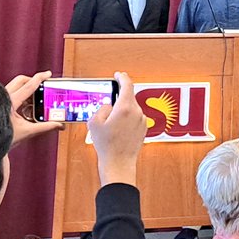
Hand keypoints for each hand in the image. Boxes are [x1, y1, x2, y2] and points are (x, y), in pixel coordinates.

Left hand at [6, 71, 63, 146]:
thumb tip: (59, 125)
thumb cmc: (2, 137)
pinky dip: (21, 97)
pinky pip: (11, 93)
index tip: (48, 74)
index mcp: (10, 102)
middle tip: (43, 85)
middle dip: (33, 81)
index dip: (40, 78)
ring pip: (15, 86)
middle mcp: (3, 97)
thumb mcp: (27, 131)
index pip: (28, 86)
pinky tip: (25, 108)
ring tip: (35, 100)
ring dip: (27, 90)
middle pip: (21, 80)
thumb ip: (45, 127)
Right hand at [87, 72, 146, 186]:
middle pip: (129, 97)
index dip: (122, 77)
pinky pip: (134, 118)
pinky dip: (126, 119)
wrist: (119, 163)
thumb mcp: (94, 122)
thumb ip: (102, 108)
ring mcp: (142, 120)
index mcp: (125, 108)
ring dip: (121, 110)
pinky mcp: (144, 128)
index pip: (127, 85)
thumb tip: (109, 106)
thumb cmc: (106, 145)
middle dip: (118, 98)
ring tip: (110, 124)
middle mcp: (137, 112)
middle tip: (108, 103)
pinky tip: (118, 130)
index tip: (119, 75)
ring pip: (131, 108)